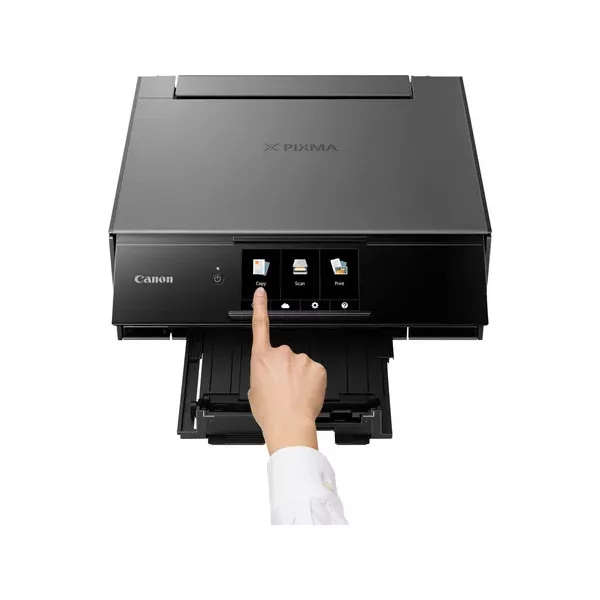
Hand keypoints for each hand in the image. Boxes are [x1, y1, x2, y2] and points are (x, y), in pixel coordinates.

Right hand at [249, 287, 326, 453]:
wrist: (289, 424)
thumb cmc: (270, 412)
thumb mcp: (254, 391)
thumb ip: (261, 376)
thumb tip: (269, 377)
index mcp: (262, 358)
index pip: (260, 325)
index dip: (260, 306)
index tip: (261, 293)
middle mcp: (281, 354)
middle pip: (285, 357)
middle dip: (285, 369)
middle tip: (283, 389)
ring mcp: (301, 359)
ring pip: (301, 366)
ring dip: (299, 377)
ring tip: (294, 395)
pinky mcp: (317, 367)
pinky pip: (314, 372)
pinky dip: (312, 382)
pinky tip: (306, 394)